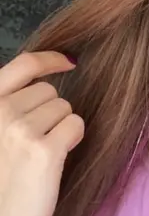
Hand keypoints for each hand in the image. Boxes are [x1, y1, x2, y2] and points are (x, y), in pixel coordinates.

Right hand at [0, 51, 83, 215]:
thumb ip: (8, 108)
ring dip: (61, 128)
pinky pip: (75, 125)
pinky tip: (58, 156)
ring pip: (65, 109)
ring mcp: (22, 130)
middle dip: (50, 112)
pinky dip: (72, 138)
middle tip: (36, 142)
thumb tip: (44, 83)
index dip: (50, 59)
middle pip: (50, 92)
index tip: (68, 62)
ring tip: (42, 154)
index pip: (22, 65)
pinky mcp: (45, 150)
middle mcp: (0, 112)